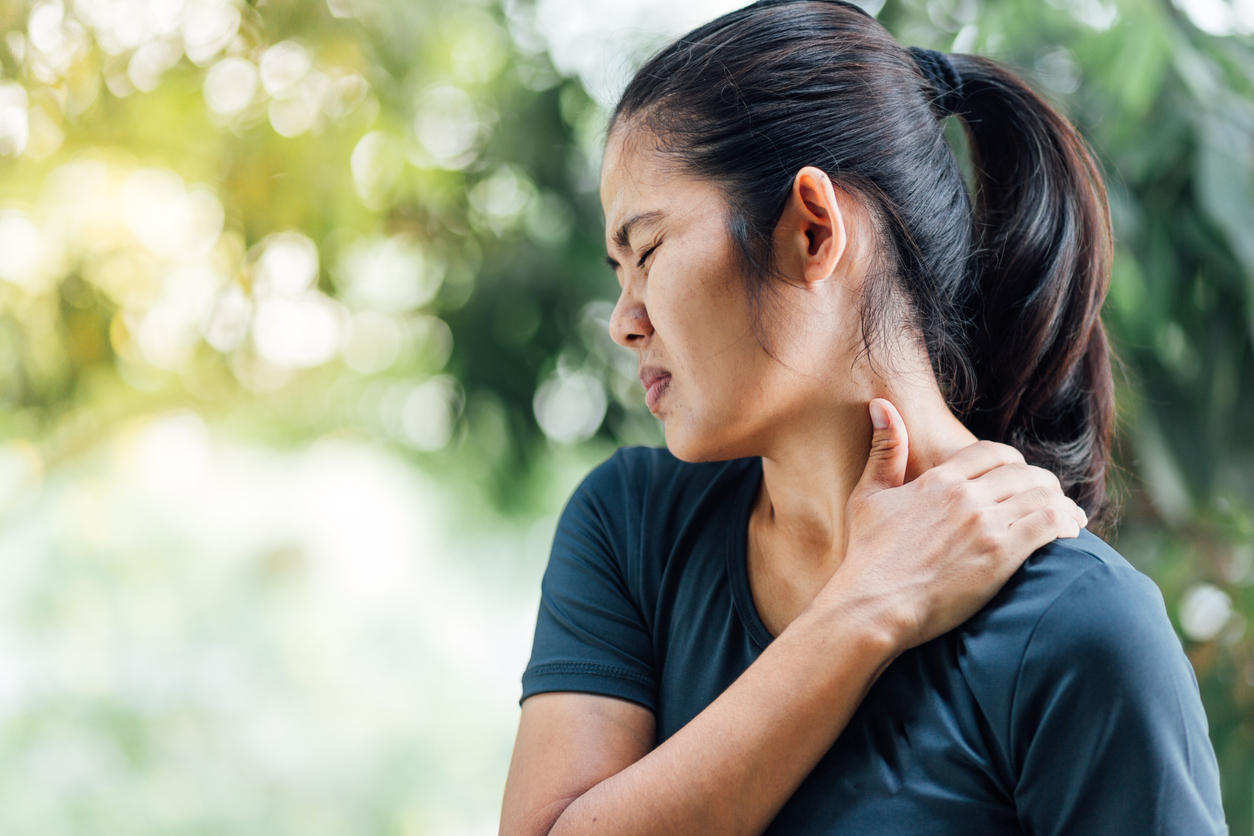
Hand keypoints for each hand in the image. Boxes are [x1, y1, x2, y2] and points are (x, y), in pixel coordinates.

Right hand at [829, 398, 1086, 653]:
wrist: (874, 604)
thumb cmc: (868, 556)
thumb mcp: (869, 496)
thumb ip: (884, 449)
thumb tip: (881, 404)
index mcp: (939, 480)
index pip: (992, 453)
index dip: (1013, 462)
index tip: (1020, 476)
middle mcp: (965, 495)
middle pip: (1023, 473)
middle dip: (1042, 484)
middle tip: (1051, 499)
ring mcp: (984, 523)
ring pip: (1042, 496)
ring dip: (1060, 503)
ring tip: (1070, 518)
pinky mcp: (1000, 553)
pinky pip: (1048, 524)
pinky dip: (1065, 524)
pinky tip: (1071, 533)